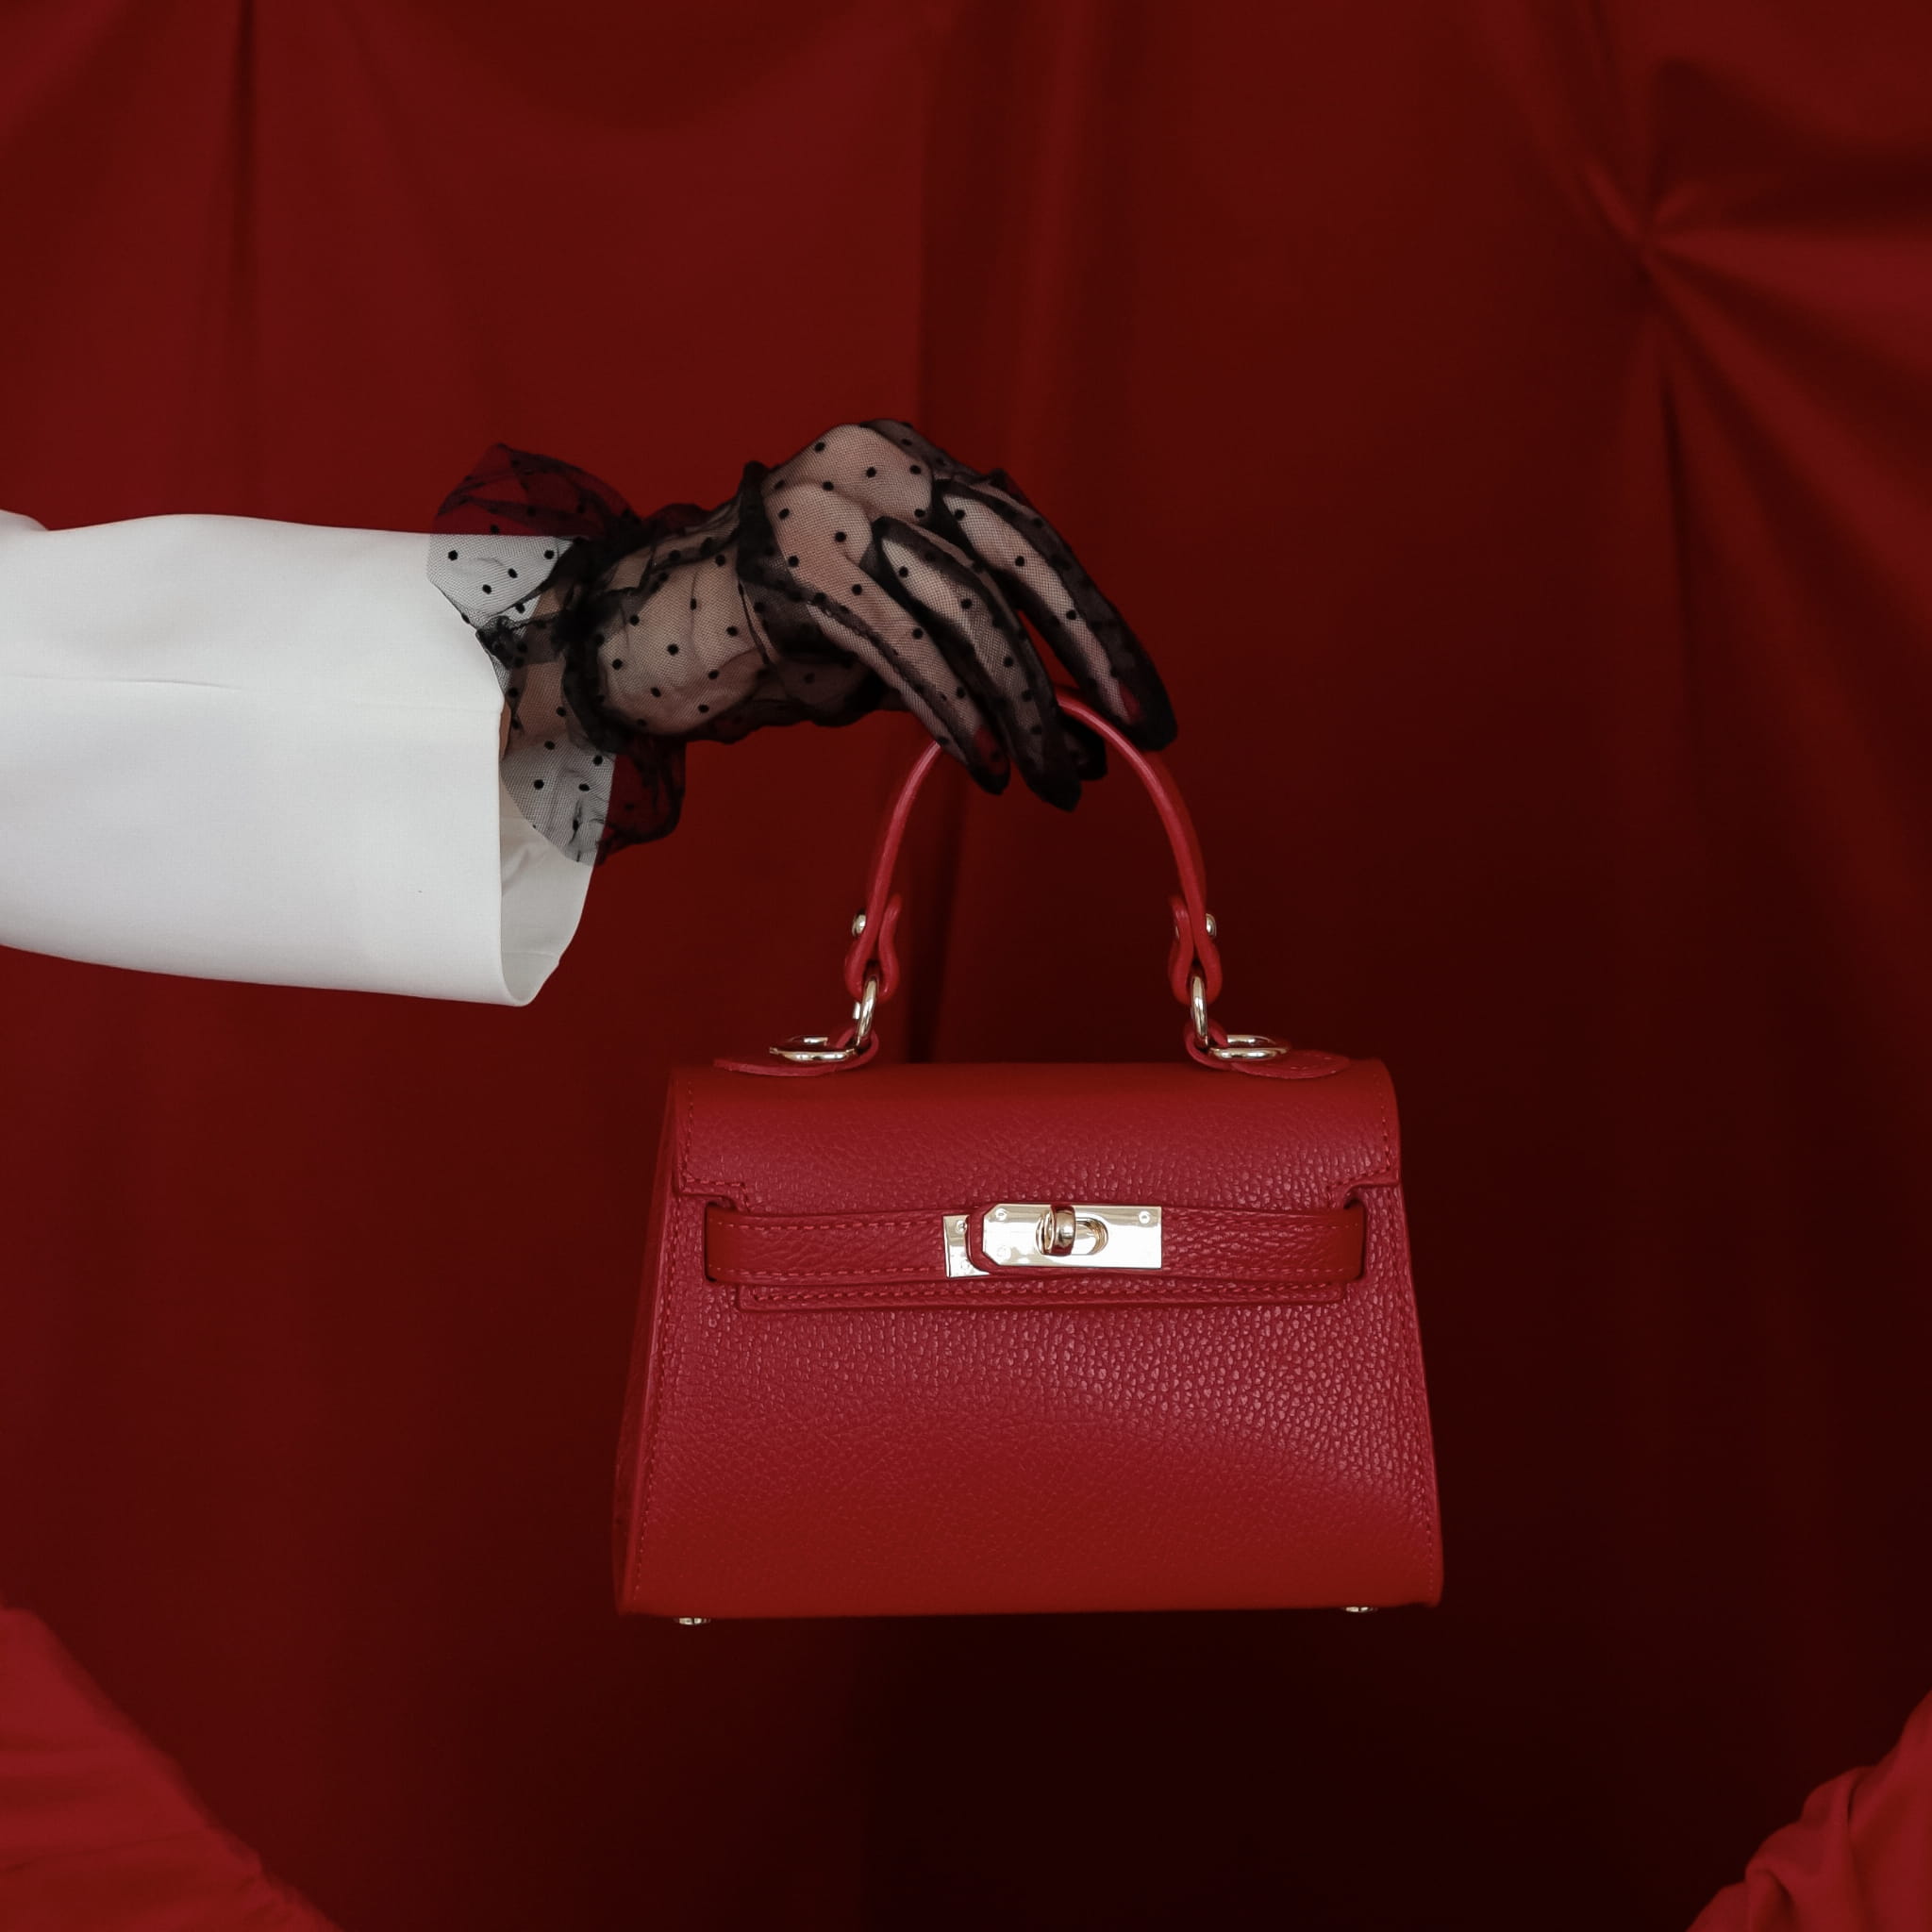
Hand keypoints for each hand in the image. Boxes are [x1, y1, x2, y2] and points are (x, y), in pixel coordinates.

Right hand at [430, 422, 1172, 859]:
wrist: (628, 644)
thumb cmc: (767, 648)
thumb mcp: (890, 643)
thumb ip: (974, 661)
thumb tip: (1082, 731)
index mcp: (905, 466)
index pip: (1025, 537)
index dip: (1092, 623)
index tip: (1143, 701)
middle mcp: (872, 466)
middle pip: (1012, 555)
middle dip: (1085, 651)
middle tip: (1137, 731)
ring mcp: (825, 507)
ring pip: (962, 609)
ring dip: (1021, 706)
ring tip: (1052, 778)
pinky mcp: (789, 568)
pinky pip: (899, 646)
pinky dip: (951, 710)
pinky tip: (985, 762)